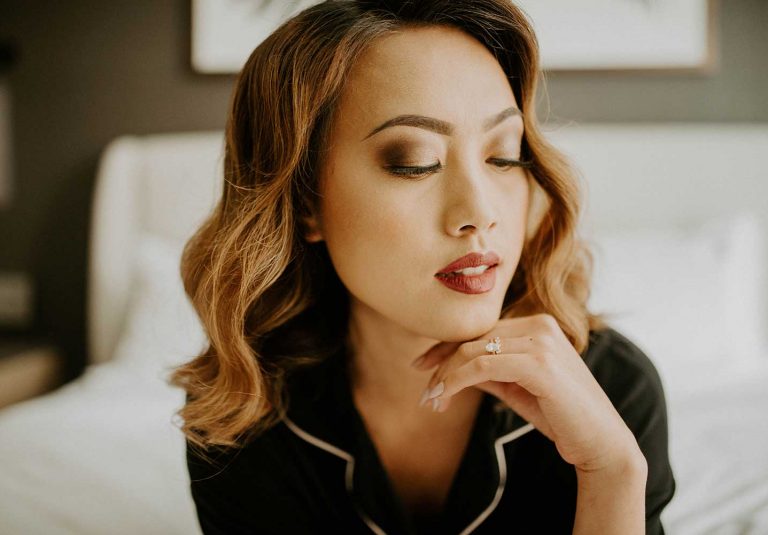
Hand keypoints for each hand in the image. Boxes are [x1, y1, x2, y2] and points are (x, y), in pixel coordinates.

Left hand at [413, 313, 643, 473]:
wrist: (601, 443)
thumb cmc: (560, 415)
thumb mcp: (516, 387)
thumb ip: (488, 371)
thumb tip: (450, 368)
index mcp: (538, 325)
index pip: (480, 330)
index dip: (446, 347)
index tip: (422, 367)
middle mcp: (540, 325)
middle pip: (473, 338)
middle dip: (441, 364)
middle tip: (425, 393)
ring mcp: (541, 341)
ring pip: (473, 351)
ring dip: (445, 376)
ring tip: (432, 400)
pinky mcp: (539, 363)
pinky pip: (482, 366)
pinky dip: (456, 381)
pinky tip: (444, 397)